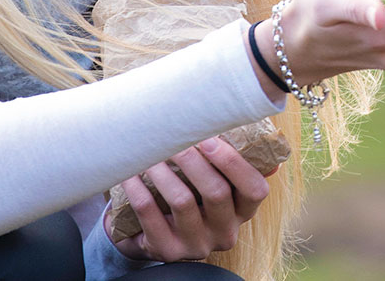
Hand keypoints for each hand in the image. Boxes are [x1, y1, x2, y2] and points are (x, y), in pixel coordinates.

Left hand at [111, 136, 271, 262]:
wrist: (152, 236)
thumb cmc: (189, 196)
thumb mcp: (213, 184)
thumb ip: (230, 163)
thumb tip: (254, 134)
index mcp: (242, 212)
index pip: (254, 190)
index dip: (234, 163)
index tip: (208, 139)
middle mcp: (224, 232)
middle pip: (216, 192)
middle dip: (192, 160)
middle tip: (172, 138)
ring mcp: (196, 245)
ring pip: (182, 200)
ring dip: (163, 170)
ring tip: (148, 151)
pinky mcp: (167, 250)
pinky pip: (150, 214)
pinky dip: (138, 188)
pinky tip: (129, 172)